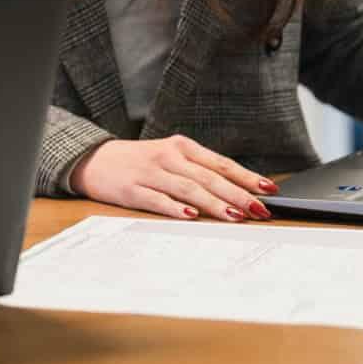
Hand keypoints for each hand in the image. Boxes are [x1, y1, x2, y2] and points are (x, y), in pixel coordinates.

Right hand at [73, 134, 280, 221]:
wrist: (93, 160)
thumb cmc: (140, 162)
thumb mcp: (170, 158)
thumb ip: (199, 172)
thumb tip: (237, 193)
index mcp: (181, 147)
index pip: (220, 163)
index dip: (246, 177)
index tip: (269, 190)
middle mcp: (168, 157)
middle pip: (209, 177)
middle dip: (238, 195)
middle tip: (260, 210)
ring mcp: (150, 173)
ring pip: (189, 189)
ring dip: (214, 204)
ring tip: (235, 216)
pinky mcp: (132, 190)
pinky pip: (158, 200)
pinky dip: (176, 208)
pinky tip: (191, 216)